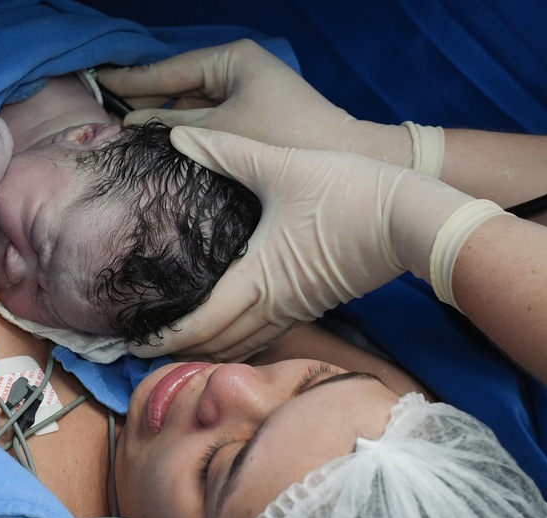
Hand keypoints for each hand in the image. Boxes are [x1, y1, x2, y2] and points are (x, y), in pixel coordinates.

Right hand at [98, 40, 441, 175]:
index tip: (98, 80)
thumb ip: (172, 127)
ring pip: (190, 110)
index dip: (132, 78)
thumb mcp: (221, 131)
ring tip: (121, 138)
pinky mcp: (252, 124)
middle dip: (143, 103)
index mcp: (231, 59)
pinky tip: (159, 152)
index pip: (169, 69)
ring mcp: (245, 97)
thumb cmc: (285, 138)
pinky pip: (207, 126)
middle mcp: (236, 72)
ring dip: (162, 124)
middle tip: (101, 115)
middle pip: (177, 88)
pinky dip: (185, 137)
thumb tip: (132, 126)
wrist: (345, 158)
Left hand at [130, 127, 481, 360]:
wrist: (413, 217)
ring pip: (242, 345)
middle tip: (143, 350)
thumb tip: (179, 136)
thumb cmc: (349, 190)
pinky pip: (265, 334)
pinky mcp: (313, 303)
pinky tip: (227, 331)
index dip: (164, 339)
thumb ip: (226, 151)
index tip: (133, 343)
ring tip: (177, 347)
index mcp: (257, 278)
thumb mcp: (280, 164)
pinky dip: (238, 341)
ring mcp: (296, 309)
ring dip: (208, 350)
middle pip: (216, 345)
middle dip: (177, 351)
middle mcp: (273, 304)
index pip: (199, 325)